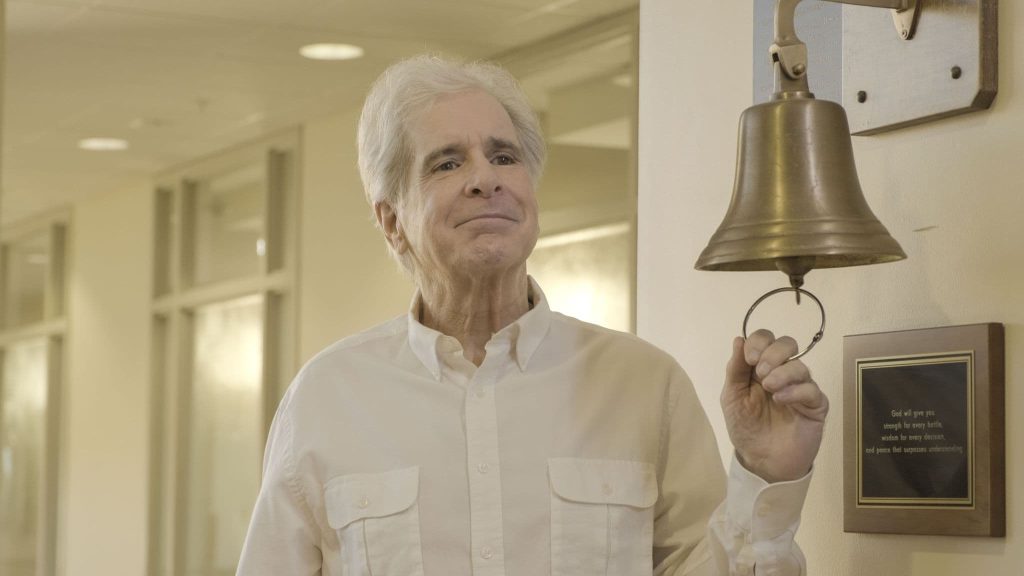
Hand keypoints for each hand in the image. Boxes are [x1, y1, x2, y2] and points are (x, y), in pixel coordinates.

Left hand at [721, 330, 828, 482]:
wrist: (761, 460)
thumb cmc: (745, 427)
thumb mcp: (732, 397)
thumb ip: (735, 369)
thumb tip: (738, 339)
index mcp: (761, 367)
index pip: (765, 339)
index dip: (758, 342)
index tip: (749, 359)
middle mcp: (783, 372)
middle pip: (787, 344)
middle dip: (773, 353)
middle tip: (761, 372)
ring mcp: (801, 388)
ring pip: (800, 366)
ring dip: (782, 373)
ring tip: (769, 389)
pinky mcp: (816, 406)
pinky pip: (812, 390)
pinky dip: (795, 391)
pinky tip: (780, 400)